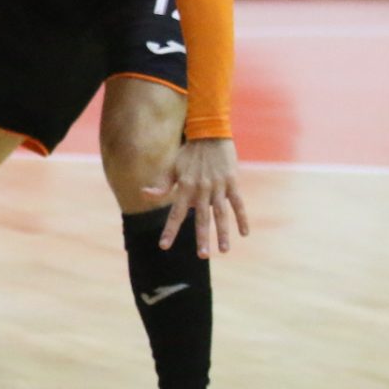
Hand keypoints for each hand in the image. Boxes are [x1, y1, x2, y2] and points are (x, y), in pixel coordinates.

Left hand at [143, 138, 248, 257]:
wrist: (209, 133)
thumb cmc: (187, 153)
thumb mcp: (172, 167)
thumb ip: (161, 185)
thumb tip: (144, 194)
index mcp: (185, 187)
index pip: (175, 213)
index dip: (170, 230)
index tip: (164, 246)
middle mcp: (201, 189)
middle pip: (201, 218)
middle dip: (202, 238)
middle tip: (202, 256)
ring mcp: (218, 187)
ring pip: (221, 214)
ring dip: (223, 233)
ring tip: (223, 251)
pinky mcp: (232, 182)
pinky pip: (238, 203)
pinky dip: (242, 218)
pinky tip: (244, 233)